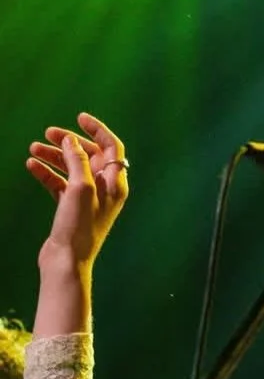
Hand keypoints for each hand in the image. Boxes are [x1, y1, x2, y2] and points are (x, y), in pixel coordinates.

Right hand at [27, 112, 128, 267]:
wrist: (67, 260)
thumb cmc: (79, 226)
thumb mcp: (80, 188)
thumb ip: (78, 161)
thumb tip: (71, 140)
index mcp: (115, 184)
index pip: (112, 148)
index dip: (98, 131)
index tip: (80, 117)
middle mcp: (105, 190)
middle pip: (90, 156)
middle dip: (69, 143)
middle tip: (48, 133)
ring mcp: (88, 199)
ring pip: (71, 168)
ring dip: (54, 156)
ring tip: (34, 149)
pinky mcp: (71, 208)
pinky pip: (60, 184)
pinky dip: (47, 173)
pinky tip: (32, 166)